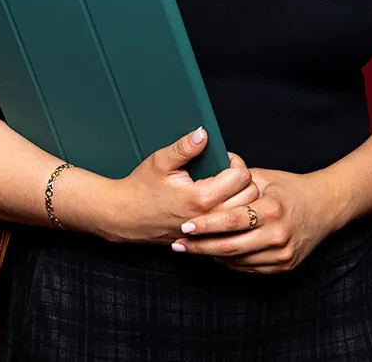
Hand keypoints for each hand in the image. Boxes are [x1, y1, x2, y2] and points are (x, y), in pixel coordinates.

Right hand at [102, 127, 260, 243]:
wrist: (121, 216)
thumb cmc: (139, 189)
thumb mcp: (160, 161)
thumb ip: (185, 147)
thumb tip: (203, 133)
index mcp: (200, 198)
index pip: (241, 178)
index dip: (236, 163)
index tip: (225, 159)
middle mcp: (207, 218)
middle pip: (250, 197)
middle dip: (243, 180)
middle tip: (227, 171)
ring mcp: (206, 231)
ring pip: (243, 215)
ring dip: (241, 198)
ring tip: (225, 186)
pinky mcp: (203, 239)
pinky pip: (230, 228)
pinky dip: (232, 215)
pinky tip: (220, 203)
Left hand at [172, 168, 343, 273]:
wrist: (326, 206)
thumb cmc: (291, 188)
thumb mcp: (266, 177)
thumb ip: (237, 178)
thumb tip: (209, 167)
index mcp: (272, 209)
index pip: (231, 221)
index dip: (206, 225)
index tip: (185, 226)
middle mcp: (278, 234)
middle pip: (230, 247)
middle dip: (200, 246)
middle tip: (179, 244)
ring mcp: (282, 253)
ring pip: (238, 261)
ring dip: (212, 256)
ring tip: (193, 248)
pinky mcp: (284, 265)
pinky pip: (250, 268)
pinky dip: (231, 262)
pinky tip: (217, 254)